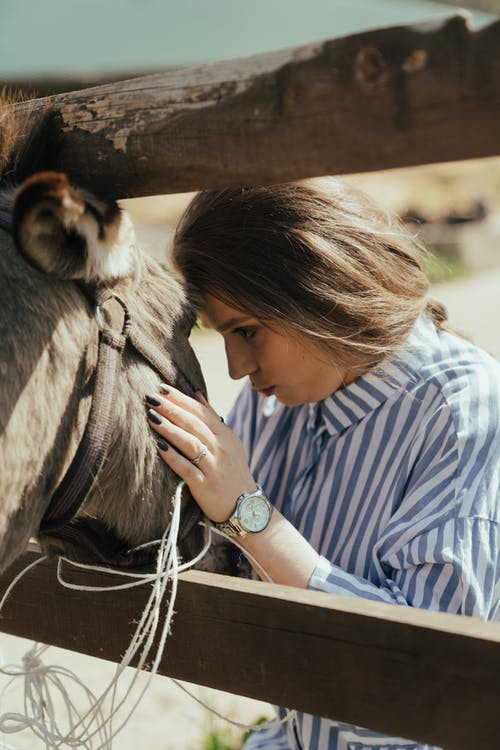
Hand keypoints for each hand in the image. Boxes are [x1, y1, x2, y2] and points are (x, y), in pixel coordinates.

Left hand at [146, 386, 256, 521]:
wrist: (247, 508)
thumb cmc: (232, 472)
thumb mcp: (228, 442)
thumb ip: (212, 417)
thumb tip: (196, 393)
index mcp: (225, 435)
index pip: (201, 411)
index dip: (181, 399)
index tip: (162, 388)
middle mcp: (221, 448)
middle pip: (194, 424)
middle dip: (172, 409)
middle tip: (151, 397)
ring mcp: (214, 467)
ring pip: (190, 443)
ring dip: (170, 429)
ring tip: (151, 416)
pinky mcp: (206, 485)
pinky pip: (187, 469)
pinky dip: (173, 457)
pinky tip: (158, 446)